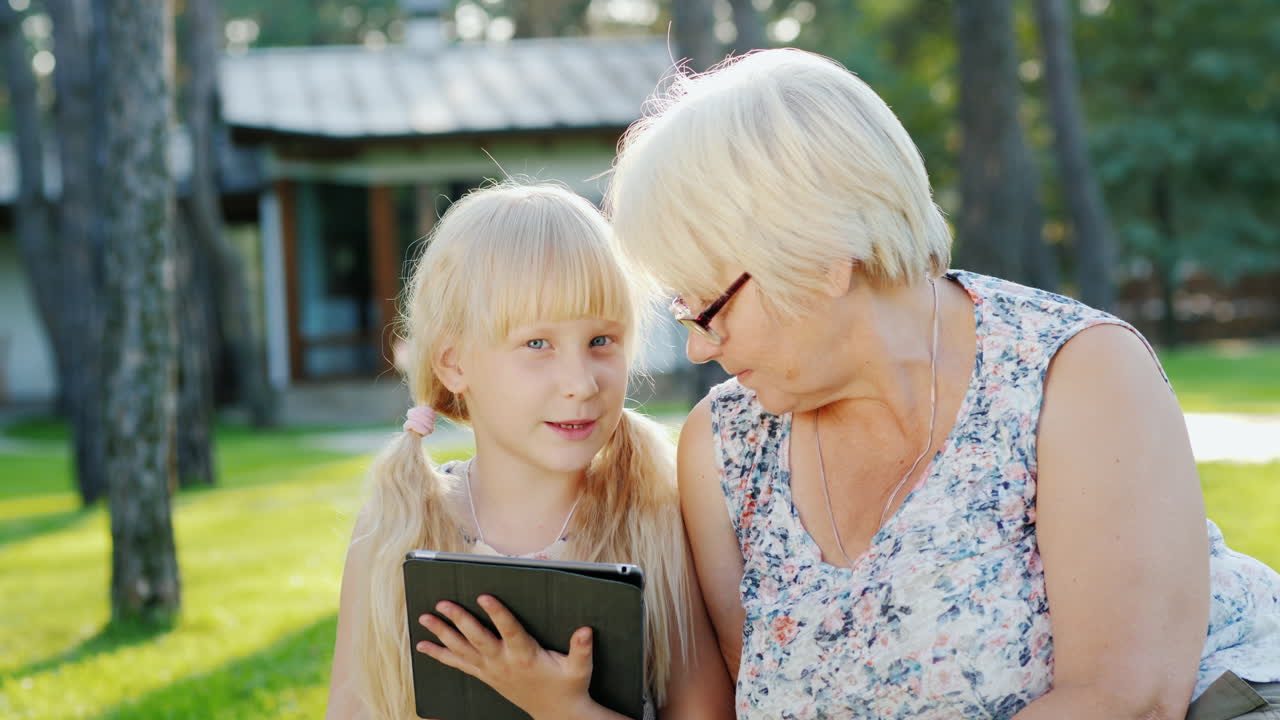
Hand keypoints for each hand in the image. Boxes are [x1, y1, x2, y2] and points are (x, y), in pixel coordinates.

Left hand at [417, 595, 595, 719]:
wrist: (556, 713)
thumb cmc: (568, 687)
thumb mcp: (580, 669)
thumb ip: (582, 648)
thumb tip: (585, 630)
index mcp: (526, 656)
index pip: (509, 630)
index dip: (496, 613)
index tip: (484, 596)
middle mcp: (504, 663)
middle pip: (477, 638)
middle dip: (459, 620)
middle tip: (443, 604)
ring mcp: (492, 671)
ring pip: (462, 650)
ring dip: (442, 634)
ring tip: (426, 618)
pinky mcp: (486, 676)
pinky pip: (458, 664)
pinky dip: (440, 655)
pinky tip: (424, 646)